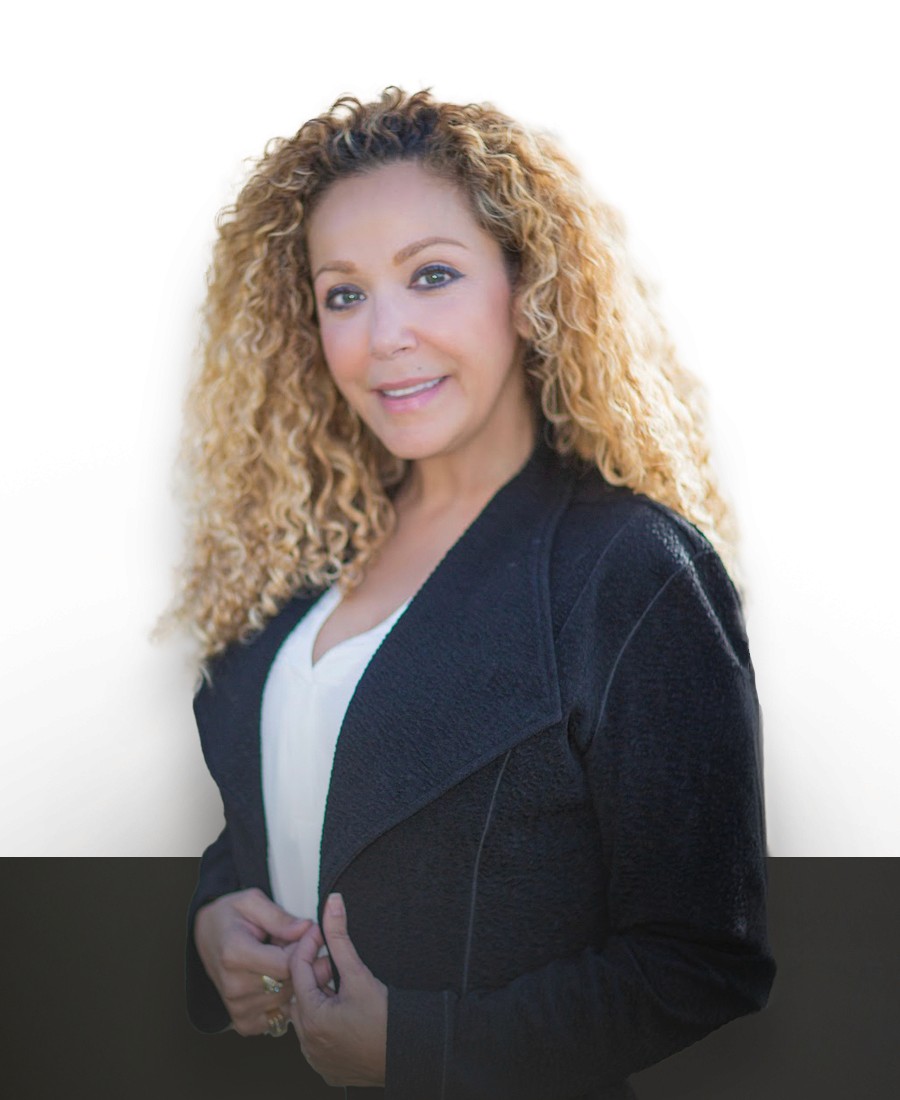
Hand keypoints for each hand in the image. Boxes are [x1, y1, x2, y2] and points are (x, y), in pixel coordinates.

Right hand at [194, 887, 311, 1035]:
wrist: (206, 936)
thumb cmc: (229, 916)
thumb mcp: (252, 901)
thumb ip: (279, 917)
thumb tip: (306, 929)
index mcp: (234, 954)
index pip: (286, 964)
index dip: (305, 948)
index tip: (311, 934)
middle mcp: (233, 986)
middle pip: (289, 983)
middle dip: (302, 964)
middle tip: (299, 946)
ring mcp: (237, 1007)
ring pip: (287, 1000)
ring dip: (294, 981)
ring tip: (284, 961)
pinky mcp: (243, 1021)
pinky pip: (279, 1016)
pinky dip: (286, 1000)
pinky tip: (279, 981)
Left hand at [289, 893, 387, 1086]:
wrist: (411, 1055)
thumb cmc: (387, 1021)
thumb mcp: (359, 974)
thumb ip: (340, 937)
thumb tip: (332, 904)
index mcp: (312, 1018)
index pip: (297, 969)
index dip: (309, 945)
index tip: (321, 932)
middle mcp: (308, 1042)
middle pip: (300, 993)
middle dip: (314, 973)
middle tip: (336, 961)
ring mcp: (317, 1059)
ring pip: (307, 1017)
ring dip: (320, 998)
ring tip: (343, 986)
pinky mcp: (328, 1069)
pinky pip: (317, 1039)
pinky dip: (325, 1022)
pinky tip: (345, 1012)